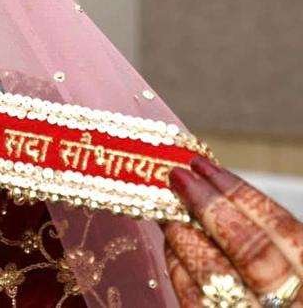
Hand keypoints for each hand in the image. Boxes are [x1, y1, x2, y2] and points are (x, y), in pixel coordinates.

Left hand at [164, 157, 302, 306]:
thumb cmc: (279, 293)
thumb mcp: (289, 270)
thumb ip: (267, 243)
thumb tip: (216, 196)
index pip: (285, 232)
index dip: (242, 194)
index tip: (204, 166)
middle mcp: (292, 305)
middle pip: (252, 252)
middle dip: (210, 208)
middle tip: (177, 177)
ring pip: (219, 279)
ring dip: (188, 238)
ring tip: (169, 213)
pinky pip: (196, 303)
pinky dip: (180, 272)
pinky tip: (171, 249)